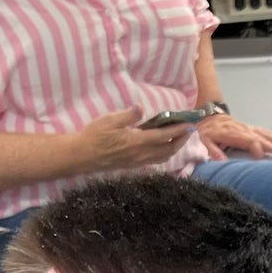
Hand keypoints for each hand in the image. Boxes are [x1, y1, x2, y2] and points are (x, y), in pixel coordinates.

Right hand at [74, 109, 192, 172]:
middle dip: (180, 141)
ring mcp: (137, 161)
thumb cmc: (94, 136)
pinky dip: (164, 154)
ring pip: (162, 157)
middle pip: (168, 150)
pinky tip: (163, 147)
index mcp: (137, 142)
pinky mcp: (133, 165)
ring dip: (174, 148)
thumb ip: (128, 115)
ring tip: (179, 138)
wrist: (82, 155)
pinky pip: (154, 160)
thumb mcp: (109, 120)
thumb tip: (140, 108)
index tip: (189, 125)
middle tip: (189, 130)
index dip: (178, 131)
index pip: (163, 136)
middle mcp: (140, 154)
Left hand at [201, 113, 271, 159]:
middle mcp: (242, 129)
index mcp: (232, 134)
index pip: (248, 140)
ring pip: (262, 133)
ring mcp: (246, 127)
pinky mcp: (248, 127)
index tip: (262, 159)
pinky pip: (261, 130)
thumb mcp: (204, 141)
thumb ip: (213, 151)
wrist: (208, 116)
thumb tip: (223, 162)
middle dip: (269, 146)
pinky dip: (271, 135)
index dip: (256, 149)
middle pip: (258, 138)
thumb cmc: (206, 131)